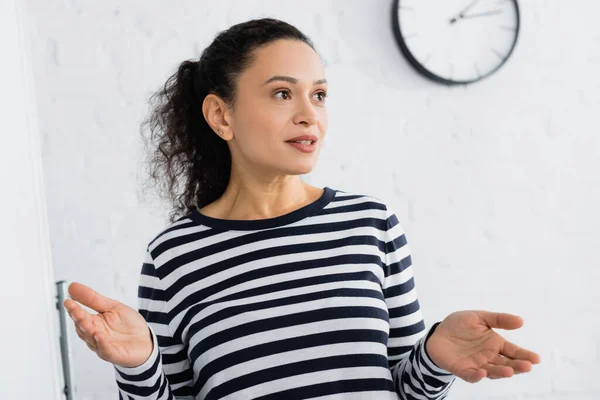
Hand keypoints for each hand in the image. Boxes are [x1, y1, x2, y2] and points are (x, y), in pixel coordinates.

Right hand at [62, 282, 152, 367]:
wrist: (145, 340)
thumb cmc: (128, 325)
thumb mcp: (112, 307)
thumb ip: (93, 299)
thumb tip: (73, 287)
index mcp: (93, 322)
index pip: (80, 315)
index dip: (74, 309)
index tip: (68, 301)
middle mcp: (94, 335)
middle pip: (84, 327)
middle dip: (79, 318)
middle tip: (75, 310)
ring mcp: (102, 345)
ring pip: (91, 338)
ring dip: (88, 330)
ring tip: (85, 321)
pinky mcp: (113, 354)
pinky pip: (105, 349)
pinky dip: (101, 343)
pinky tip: (98, 335)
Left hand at [425, 310, 540, 382]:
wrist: (437, 334)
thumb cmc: (459, 326)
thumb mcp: (479, 317)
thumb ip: (498, 319)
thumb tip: (521, 321)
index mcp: (495, 344)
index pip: (513, 351)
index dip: (524, 355)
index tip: (536, 358)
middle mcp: (489, 357)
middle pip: (506, 363)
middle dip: (517, 366)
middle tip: (527, 366)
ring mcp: (477, 365)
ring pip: (492, 371)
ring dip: (501, 372)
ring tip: (510, 371)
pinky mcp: (463, 370)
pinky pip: (471, 375)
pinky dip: (477, 376)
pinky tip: (482, 372)